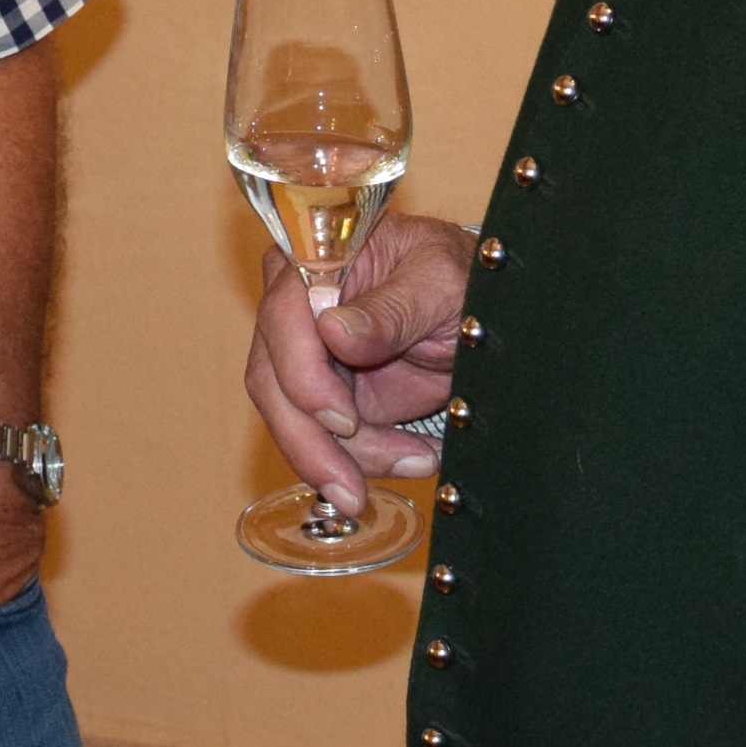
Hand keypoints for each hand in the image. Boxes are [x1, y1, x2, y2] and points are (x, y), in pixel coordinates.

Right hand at [242, 210, 471, 517]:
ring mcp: (305, 355)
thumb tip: (334, 331)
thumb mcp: (439, 283)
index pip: (283, 316)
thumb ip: (392, 308)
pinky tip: (411, 458)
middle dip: (311, 441)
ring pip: (291, 420)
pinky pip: (322, 439)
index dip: (302, 372)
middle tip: (351, 486)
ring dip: (339, 460)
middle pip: (273, 380)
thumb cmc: (454, 275)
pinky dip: (360, 461)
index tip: (344, 418)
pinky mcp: (324, 395)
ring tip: (411, 463)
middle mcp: (295, 308)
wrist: (473, 309)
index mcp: (315, 260)